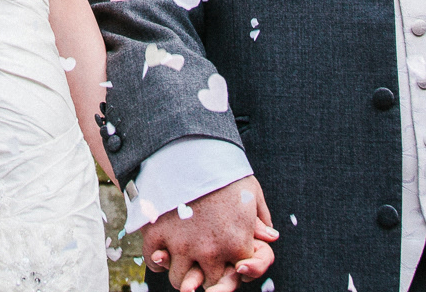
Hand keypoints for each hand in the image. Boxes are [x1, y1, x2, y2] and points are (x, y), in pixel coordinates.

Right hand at [139, 176, 278, 291]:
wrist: (190, 147)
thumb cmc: (224, 169)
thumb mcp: (251, 191)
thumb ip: (261, 219)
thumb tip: (271, 237)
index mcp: (236, 243)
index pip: (239, 277)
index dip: (235, 270)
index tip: (230, 262)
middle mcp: (210, 250)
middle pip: (210, 285)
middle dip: (208, 277)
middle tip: (204, 264)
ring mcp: (181, 245)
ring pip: (179, 280)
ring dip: (182, 273)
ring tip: (183, 259)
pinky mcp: (157, 234)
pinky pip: (154, 262)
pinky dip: (158, 261)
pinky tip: (164, 252)